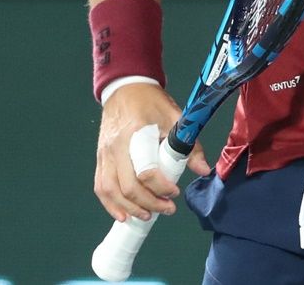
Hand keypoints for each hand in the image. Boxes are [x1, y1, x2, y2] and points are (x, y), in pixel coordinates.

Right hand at [93, 82, 186, 222]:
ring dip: (128, 208)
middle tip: (167, 209)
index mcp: (136, 134)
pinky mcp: (100, 158)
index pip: (145, 170)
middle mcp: (116, 146)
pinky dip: (110, 204)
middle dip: (148, 203)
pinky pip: (100, 186)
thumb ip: (189, 145)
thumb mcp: (175, 117)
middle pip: (127, 186)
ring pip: (110, 190)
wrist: (125, 88)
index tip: (175, 192)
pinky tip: (123, 215)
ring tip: (147, 216)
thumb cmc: (151, 102)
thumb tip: (204, 170)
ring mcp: (105, 153)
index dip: (161, 186)